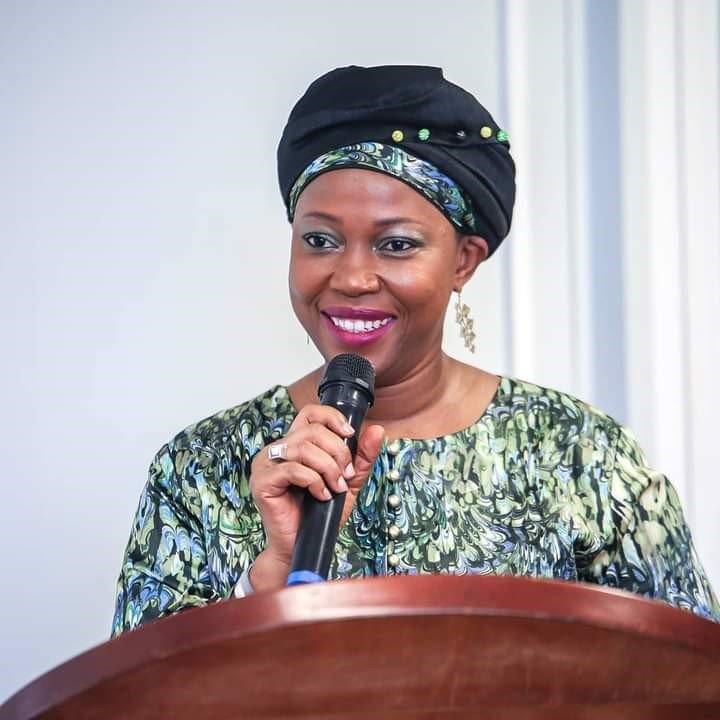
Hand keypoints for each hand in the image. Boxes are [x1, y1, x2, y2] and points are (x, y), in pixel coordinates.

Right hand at [249, 404, 383, 590]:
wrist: (303, 547)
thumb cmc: (320, 515)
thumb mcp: (348, 482)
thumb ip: (361, 458)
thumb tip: (376, 430)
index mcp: (295, 444)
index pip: (310, 413)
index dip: (332, 418)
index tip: (350, 435)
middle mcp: (277, 449)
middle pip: (312, 430)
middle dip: (337, 452)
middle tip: (345, 475)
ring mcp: (266, 464)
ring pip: (304, 448)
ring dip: (328, 468)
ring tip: (334, 487)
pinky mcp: (262, 481)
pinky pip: (293, 469)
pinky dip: (314, 482)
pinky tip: (321, 495)